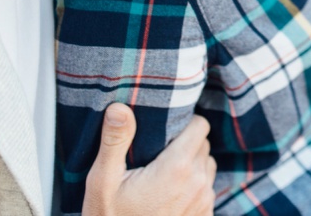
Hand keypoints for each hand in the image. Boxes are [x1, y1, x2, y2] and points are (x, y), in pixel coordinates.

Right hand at [83, 103, 216, 215]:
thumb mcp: (103, 180)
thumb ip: (115, 141)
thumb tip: (120, 108)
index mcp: (176, 169)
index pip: (200, 127)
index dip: (184, 122)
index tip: (165, 127)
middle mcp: (197, 184)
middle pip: (204, 145)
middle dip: (185, 142)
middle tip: (157, 150)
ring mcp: (204, 203)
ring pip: (207, 166)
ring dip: (191, 164)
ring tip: (163, 171)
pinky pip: (207, 189)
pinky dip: (193, 185)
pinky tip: (169, 193)